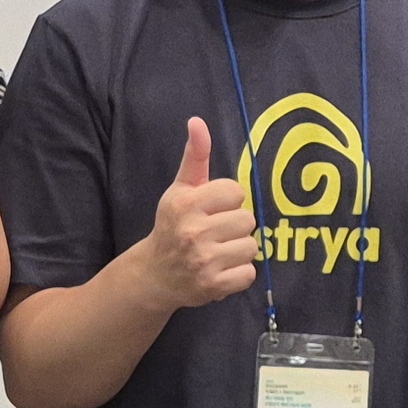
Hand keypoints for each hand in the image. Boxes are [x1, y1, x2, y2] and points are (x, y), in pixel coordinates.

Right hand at [136, 117, 257, 314]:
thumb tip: (198, 121)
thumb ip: (195, 156)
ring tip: (218, 251)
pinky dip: (239, 273)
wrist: (155, 274)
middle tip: (215, 232)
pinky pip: (249, 273)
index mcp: (186, 204)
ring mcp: (204, 261)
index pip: (235, 191)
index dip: (227, 200)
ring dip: (239, 250)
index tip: (211, 209)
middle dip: (234, 225)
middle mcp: (193, 232)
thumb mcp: (180, 189)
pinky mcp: (214, 286)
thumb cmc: (172, 225)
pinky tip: (221, 269)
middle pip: (247, 219)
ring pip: (251, 246)